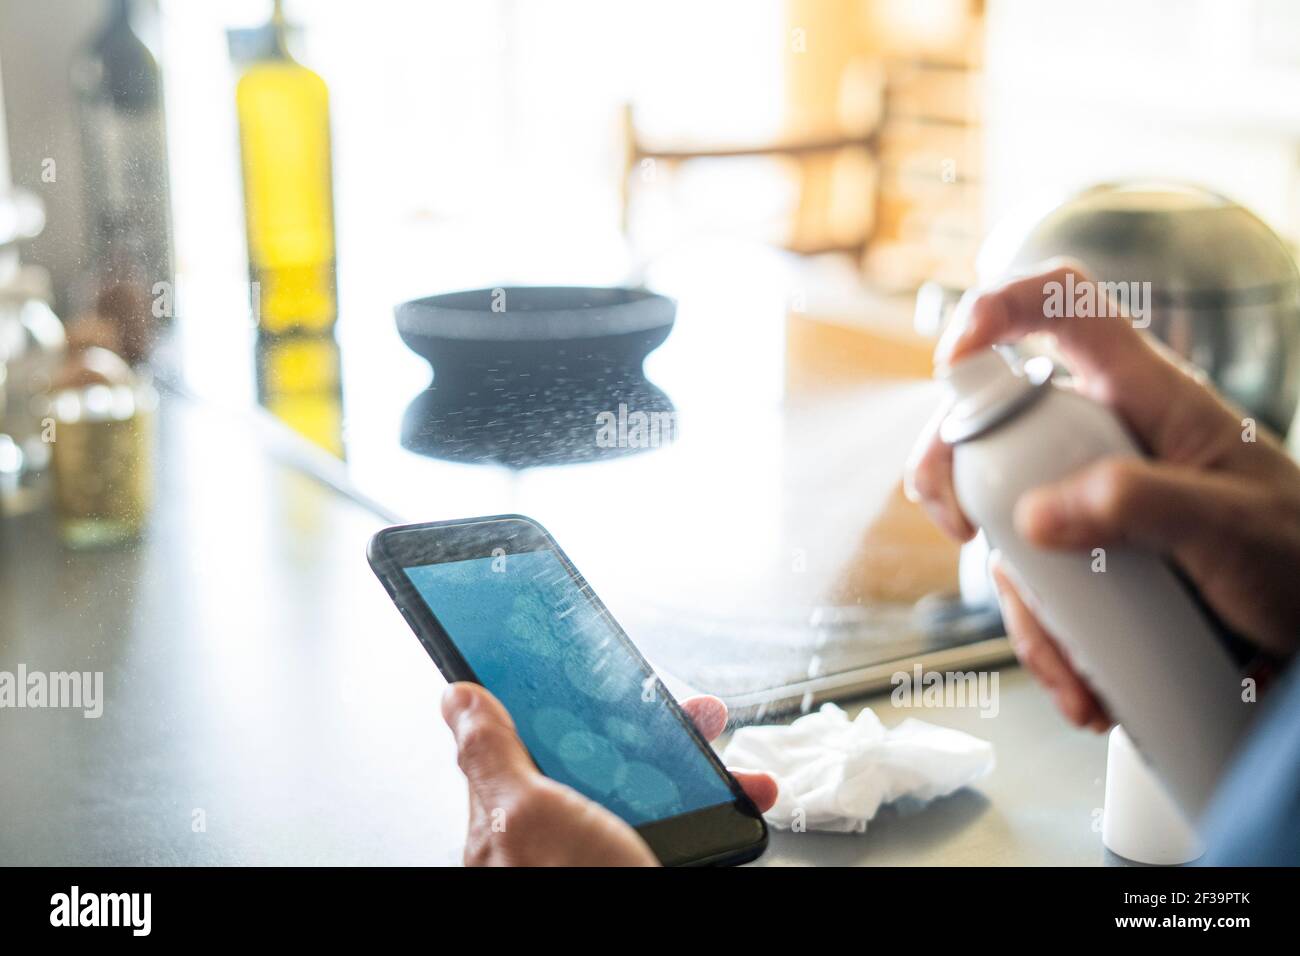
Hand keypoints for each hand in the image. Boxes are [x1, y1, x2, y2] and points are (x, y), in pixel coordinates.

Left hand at [440, 681, 777, 865]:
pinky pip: (676, 823)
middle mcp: (552, 836)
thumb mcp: (527, 817)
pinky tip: (734, 801)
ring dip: (695, 767)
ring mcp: (598, 854)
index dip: (561, 697)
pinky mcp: (639, 865)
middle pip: (598, 756)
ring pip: (646, 787)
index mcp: (509, 817)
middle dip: (651, 728)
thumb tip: (456, 700)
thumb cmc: (572, 889)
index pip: (530, 735)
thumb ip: (491, 757)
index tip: (594, 670)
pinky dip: (714, 808)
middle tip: (693, 715)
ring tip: (733, 767)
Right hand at [905, 262, 1299, 729]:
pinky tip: (1083, 689)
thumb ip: (1141, 504)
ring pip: (1008, 515)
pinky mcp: (1092, 552)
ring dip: (1017, 595)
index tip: (953, 358)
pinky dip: (1047, 638)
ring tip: (1063, 665)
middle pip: (998, 416)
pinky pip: (1039, 581)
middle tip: (959, 525)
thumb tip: (1032, 516)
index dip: (1000, 307)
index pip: (1064, 306)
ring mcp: (1092, 494)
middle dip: (956, 469)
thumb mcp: (1232, 526)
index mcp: (1147, 394)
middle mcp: (1106, 434)